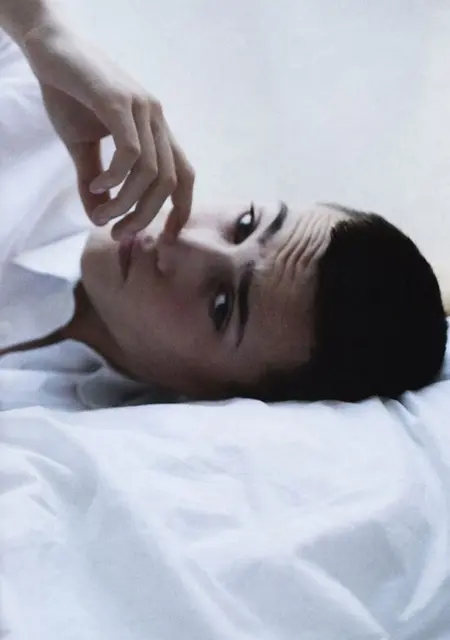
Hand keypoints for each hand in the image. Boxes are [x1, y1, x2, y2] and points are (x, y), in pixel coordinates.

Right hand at [23, 22, 193, 239]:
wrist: (50, 50)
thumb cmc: (70, 96)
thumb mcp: (83, 149)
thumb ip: (94, 184)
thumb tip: (98, 218)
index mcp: (157, 132)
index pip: (185, 177)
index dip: (181, 211)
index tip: (164, 237)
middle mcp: (157, 121)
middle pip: (169, 183)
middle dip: (146, 217)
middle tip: (119, 233)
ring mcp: (142, 109)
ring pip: (150, 173)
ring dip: (126, 203)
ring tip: (102, 214)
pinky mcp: (120, 102)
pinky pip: (130, 152)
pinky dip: (115, 178)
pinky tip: (96, 185)